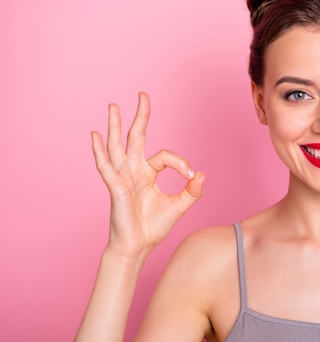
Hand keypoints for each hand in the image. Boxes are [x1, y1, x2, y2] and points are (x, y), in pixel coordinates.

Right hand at [91, 92, 203, 257]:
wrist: (137, 247)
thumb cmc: (153, 227)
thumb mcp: (179, 206)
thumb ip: (192, 191)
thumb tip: (201, 175)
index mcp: (148, 173)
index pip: (165, 156)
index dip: (181, 163)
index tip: (191, 177)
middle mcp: (133, 170)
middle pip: (136, 137)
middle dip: (140, 116)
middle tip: (143, 94)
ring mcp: (122, 177)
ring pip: (118, 145)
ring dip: (115, 125)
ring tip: (113, 105)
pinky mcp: (116, 187)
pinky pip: (106, 166)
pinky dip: (99, 150)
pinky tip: (95, 135)